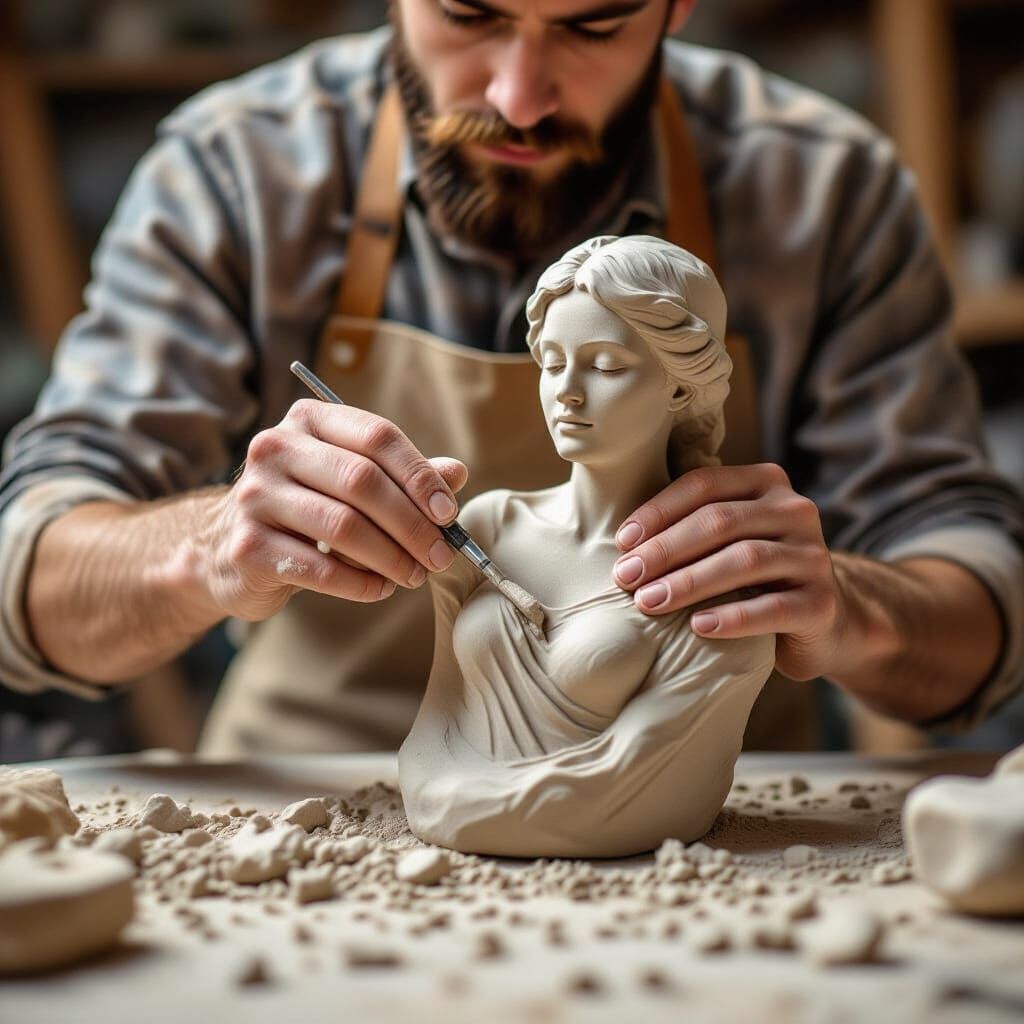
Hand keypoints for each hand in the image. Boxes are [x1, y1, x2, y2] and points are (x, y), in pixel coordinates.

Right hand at [199, 399, 467, 620]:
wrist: (223, 550)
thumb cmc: (303, 510)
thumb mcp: (350, 483)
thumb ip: (401, 476)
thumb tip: (456, 472)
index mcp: (309, 421)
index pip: (377, 436)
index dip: (420, 476)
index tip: (448, 513)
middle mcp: (276, 449)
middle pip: (363, 482)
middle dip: (412, 524)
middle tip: (440, 555)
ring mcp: (255, 496)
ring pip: (344, 526)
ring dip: (391, 557)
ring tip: (415, 575)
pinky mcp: (246, 547)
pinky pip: (320, 569)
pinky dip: (361, 583)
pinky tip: (379, 588)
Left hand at [612, 463, 843, 679]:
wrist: (821, 620)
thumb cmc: (753, 576)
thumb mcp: (727, 539)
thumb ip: (690, 524)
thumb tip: (622, 541)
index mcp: (765, 483)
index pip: (704, 485)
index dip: (659, 511)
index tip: (622, 542)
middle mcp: (795, 511)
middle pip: (720, 521)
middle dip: (665, 549)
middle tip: (625, 577)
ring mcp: (813, 556)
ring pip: (745, 560)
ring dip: (689, 582)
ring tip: (649, 601)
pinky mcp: (822, 602)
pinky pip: (773, 607)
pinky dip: (732, 617)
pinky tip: (698, 627)